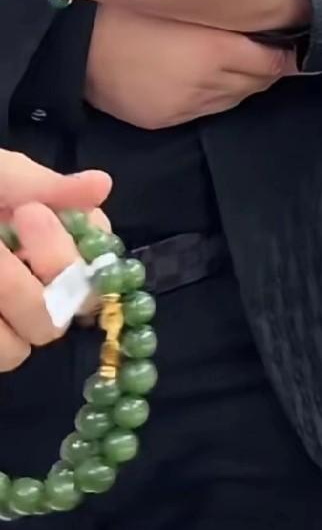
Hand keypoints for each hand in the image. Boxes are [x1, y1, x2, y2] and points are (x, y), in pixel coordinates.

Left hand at [0, 153, 110, 370]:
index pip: (92, 264)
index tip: (32, 214)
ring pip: (23, 344)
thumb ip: (45, 185)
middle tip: (12, 223)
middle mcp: (29, 286)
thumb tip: (103, 184)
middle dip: (42, 270)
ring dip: (7, 295)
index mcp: (45, 242)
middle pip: (63, 313)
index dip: (73, 249)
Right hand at [85, 4, 297, 130]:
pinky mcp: (168, 118)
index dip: (286, 52)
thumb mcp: (182, 2)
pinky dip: (218, 95)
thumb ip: (224, 13)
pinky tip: (215, 79)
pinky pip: (209, 109)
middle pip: (258, 81)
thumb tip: (261, 16)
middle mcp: (208, 83)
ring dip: (245, 81)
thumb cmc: (129, 10)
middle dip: (269, 67)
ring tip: (247, 62)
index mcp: (216, 50)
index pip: (272, 61)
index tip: (294, 43)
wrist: (79, 45)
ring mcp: (188, 104)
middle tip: (275, 50)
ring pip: (237, 97)